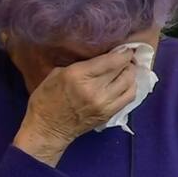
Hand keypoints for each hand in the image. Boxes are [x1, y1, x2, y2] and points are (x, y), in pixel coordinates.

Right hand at [14, 50, 135, 165]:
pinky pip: (129, 97)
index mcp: (78, 75)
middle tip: (125, 57)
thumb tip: (100, 57)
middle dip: (127, 61)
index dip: (123, 52)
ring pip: (130, 83)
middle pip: (124, 70)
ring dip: (131, 74)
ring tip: (126, 69)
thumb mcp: (57, 73)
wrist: (47, 129)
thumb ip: (80, 64)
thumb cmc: (46, 98)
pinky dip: (131, 87)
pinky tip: (126, 83)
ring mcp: (104, 104)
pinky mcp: (108, 114)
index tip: (124, 48)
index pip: (112, 61)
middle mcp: (94, 89)